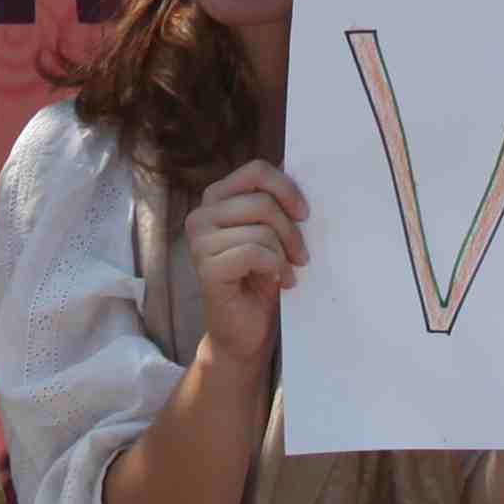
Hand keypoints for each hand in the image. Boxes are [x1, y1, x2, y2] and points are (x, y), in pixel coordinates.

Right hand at [187, 160, 307, 364]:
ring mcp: (199, 243)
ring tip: (288, 272)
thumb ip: (276, 205)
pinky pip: (255, 252)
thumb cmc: (260, 280)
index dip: (287, 188)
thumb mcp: (271, 234)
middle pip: (262, 201)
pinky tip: (281, 282)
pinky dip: (276, 268)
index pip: (256, 171)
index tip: (304, 214)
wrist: (245, 332)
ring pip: (261, 229)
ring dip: (285, 254)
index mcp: (215, 200)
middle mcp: (200, 216)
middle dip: (291, 230)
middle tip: (302, 255)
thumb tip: (303, 175)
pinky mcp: (207, 268)